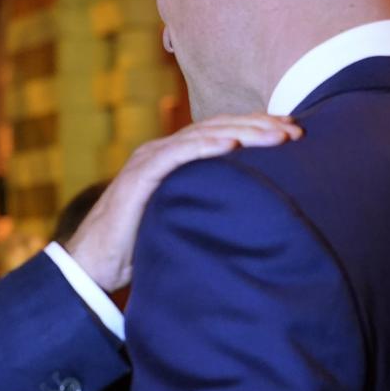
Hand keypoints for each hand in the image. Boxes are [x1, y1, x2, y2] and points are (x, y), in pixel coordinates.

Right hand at [64, 114, 301, 290]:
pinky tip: (231, 144)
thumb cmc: (139, 248)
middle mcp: (162, 151)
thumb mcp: (182, 222)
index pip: (221, 134)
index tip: (293, 133)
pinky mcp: (139, 176)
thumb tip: (256, 216)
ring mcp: (148, 160)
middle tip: (296, 130)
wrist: (93, 265)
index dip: (257, 129)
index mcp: (173, 159)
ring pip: (202, 135)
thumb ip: (209, 208)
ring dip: (242, 132)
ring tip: (276, 135)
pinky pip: (176, 155)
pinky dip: (204, 146)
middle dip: (259, 125)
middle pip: (217, 127)